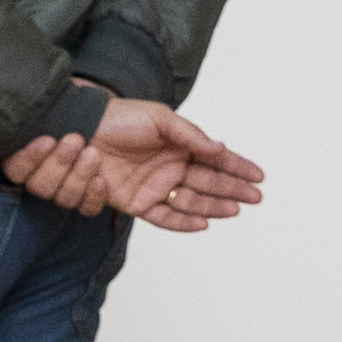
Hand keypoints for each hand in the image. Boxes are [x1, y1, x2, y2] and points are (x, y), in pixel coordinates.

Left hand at [23, 101, 265, 229]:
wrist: (82, 127)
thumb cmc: (119, 117)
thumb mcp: (159, 119)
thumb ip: (190, 135)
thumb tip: (220, 148)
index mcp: (181, 147)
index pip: (216, 160)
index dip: (238, 168)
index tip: (259, 176)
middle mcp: (171, 168)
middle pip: (209, 183)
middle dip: (233, 190)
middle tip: (255, 197)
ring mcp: (155, 186)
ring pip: (191, 201)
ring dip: (213, 206)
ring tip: (234, 209)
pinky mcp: (137, 202)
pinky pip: (164, 216)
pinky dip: (183, 222)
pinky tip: (203, 223)